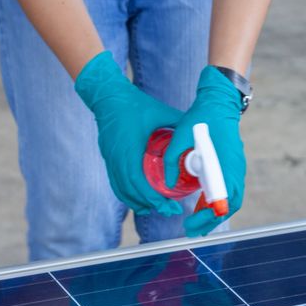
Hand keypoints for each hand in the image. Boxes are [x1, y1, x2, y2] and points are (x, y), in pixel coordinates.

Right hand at [75, 51, 183, 215]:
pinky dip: (127, 194)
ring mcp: (111, 159)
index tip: (169, 206)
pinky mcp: (108, 158)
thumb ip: (179, 123)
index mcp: (131, 149)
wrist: (107, 94)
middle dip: (150, 204)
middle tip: (169, 211)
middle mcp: (118, 158)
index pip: (139, 182)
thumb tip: (198, 132)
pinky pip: (116, 182)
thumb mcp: (161, 112)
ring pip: (121, 190)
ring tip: (154, 209)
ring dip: (137, 202)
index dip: (153, 198)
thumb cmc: (134, 103)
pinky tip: (139, 200)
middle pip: (131, 191)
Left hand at [164, 66, 245, 236]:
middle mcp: (235, 170)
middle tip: (192, 230)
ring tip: (197, 221)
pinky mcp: (236, 165)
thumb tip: (167, 184)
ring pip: (232, 200)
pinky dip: (219, 201)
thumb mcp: (179, 137)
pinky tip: (203, 204)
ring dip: (216, 213)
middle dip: (212, 221)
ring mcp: (238, 168)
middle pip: (230, 206)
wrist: (219, 102)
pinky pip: (231, 190)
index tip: (191, 223)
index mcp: (223, 165)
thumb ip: (171, 161)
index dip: (208, 217)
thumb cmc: (201, 118)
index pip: (223, 202)